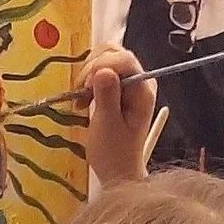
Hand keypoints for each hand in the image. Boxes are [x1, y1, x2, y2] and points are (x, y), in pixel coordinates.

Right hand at [83, 45, 156, 187]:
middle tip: (80, 93)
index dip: (101, 66)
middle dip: (92, 68)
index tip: (84, 87)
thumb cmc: (113, 153)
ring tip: (81, 98)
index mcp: (143, 90)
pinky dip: (87, 80)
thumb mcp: (107, 126)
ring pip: (105, 58)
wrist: (116, 170)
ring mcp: (129, 82)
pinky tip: (83, 99)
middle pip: (114, 53)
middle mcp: (139, 81)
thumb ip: (107, 97)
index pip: (124, 60)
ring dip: (87, 73)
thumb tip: (103, 70)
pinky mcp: (118, 87)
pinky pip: (100, 70)